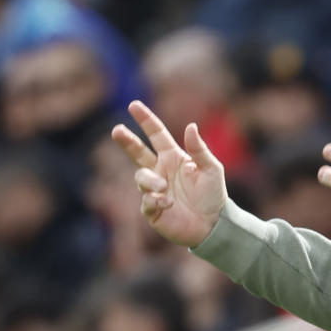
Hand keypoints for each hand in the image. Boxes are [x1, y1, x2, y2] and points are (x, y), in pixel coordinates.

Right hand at [111, 99, 226, 247]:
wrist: (213, 225)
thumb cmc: (213, 195)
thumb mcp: (211, 168)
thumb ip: (199, 149)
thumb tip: (191, 125)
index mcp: (173, 157)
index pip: (156, 135)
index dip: (145, 120)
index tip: (133, 105)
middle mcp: (160, 171)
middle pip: (137, 152)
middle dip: (126, 141)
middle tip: (117, 130)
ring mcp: (154, 190)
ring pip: (141, 178)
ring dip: (150, 180)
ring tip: (164, 187)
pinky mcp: (152, 209)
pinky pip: (146, 201)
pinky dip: (155, 200)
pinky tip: (169, 204)